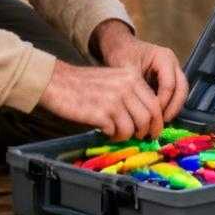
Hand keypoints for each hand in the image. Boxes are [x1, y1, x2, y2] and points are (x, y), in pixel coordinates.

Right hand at [37, 60, 166, 140]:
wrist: (57, 82)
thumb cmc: (83, 83)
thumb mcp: (113, 79)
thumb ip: (130, 93)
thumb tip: (145, 118)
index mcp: (131, 77)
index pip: (155, 103)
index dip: (157, 121)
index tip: (153, 130)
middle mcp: (126, 87)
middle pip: (149, 118)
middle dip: (147, 132)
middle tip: (140, 138)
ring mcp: (114, 100)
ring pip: (134, 128)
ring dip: (127, 135)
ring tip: (116, 132)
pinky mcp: (101, 114)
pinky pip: (117, 132)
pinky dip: (113, 135)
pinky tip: (104, 130)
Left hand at [93, 21, 190, 123]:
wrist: (120, 46)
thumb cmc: (122, 53)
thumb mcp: (126, 68)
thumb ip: (136, 87)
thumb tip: (141, 109)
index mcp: (164, 57)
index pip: (169, 84)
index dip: (162, 102)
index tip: (151, 115)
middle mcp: (173, 64)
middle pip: (181, 89)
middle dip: (173, 108)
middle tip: (160, 123)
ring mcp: (173, 71)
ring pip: (181, 93)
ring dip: (172, 109)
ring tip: (159, 123)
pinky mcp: (169, 80)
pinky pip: (175, 95)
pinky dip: (169, 107)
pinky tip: (157, 118)